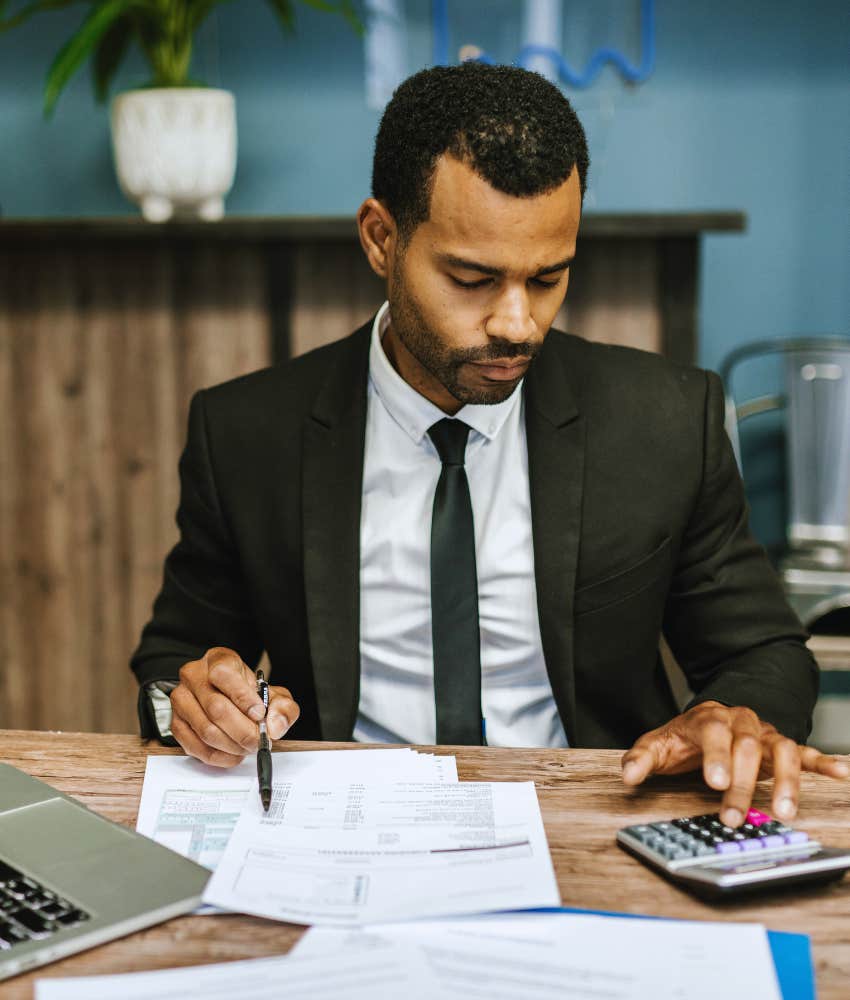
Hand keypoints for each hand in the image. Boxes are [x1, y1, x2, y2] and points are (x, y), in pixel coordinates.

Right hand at [169, 647, 299, 766]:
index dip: (243, 698)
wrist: (229, 698)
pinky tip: (233, 754)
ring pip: (206, 730)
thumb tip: (275, 726)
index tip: (259, 714)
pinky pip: (195, 747)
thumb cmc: (249, 694)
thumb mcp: (273, 694)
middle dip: (243, 731)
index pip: (223, 675)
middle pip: (216, 708)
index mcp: (218, 660)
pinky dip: (219, 756)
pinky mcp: (176, 723)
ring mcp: (181, 700)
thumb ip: (282, 708)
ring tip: (248, 747)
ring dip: (232, 745)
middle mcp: (194, 676)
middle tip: (259, 741)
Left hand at [621, 701, 848, 827]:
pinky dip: (822, 762)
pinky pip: (804, 752)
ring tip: (783, 812)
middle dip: (740, 784)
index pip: (714, 733)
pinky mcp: (781, 747)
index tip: (714, 782)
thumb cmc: (683, 738)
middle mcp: (740, 722)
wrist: (709, 719)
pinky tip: (840, 773)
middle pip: (745, 748)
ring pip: (779, 751)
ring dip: (783, 782)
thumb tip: (628, 776)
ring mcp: (763, 734)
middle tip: (732, 816)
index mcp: (709, 718)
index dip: (715, 756)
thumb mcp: (657, 745)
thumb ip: (641, 758)